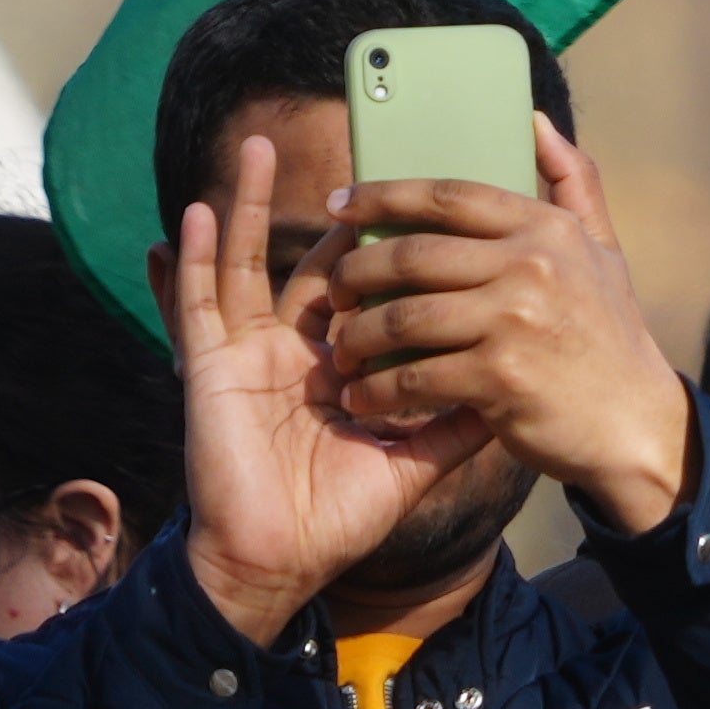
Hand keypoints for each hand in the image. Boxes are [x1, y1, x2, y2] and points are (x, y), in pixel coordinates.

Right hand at [177, 108, 528, 641]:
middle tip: (353, 157)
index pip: (371, 292)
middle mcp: (295, 348)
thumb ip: (459, 423)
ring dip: (247, 205)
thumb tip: (514, 384)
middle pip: (314, 264)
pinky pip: (197, 303)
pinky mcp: (211, 367)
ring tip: (255, 146)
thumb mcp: (414, 463)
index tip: (422, 199)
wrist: (282, 562)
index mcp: (343, 365)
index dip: (390, 248)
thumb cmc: (341, 518)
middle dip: (331, 216)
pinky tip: (198, 214)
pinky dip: (195, 259)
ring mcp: (249, 352)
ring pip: (246, 263)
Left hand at [326, 131, 700, 537]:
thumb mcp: (604, 250)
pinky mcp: (500, 377)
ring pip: (404, 316)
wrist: (635, 425)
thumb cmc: (609, 337)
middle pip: (413, 253)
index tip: (339, 202)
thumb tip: (533, 121)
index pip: (448, 195)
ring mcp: (515, 320)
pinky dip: (378, 389)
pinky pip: (415, 376)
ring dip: (359, 336)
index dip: (383, 193)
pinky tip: (363, 396)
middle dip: (356, 270)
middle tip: (333, 290)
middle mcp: (531, 265)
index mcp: (547, 228)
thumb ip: (572, 183)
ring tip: (341, 350)